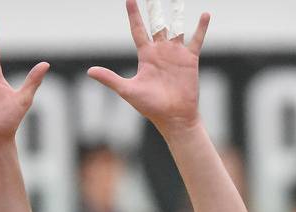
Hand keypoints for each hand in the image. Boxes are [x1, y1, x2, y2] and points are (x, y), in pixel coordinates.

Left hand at [88, 0, 209, 135]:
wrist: (173, 117)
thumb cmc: (150, 107)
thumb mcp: (128, 90)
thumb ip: (110, 79)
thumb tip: (89, 71)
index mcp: (146, 55)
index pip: (138, 29)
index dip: (134, 14)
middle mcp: (161, 51)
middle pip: (157, 24)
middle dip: (155, 8)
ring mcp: (176, 53)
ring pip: (177, 27)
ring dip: (178, 12)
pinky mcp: (190, 59)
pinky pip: (196, 39)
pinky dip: (201, 27)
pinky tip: (205, 14)